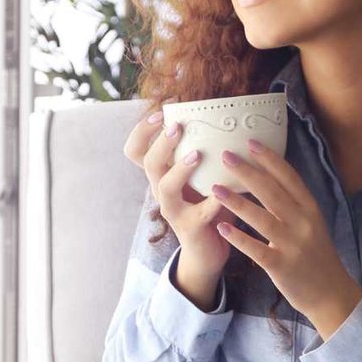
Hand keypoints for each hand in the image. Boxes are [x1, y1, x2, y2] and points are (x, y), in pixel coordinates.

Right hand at [122, 108, 238, 277]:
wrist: (207, 250)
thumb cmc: (207, 204)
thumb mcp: (200, 175)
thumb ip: (205, 150)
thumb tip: (224, 112)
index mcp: (160, 174)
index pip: (136, 149)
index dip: (141, 130)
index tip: (161, 111)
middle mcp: (161, 190)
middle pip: (147, 162)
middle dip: (161, 142)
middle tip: (177, 126)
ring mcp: (173, 210)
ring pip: (164, 187)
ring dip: (179, 169)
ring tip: (196, 155)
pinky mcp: (191, 228)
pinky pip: (200, 212)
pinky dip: (213, 200)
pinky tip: (225, 189)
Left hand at [211, 139, 361, 337]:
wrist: (331, 293)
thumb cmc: (317, 255)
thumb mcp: (312, 223)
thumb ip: (293, 202)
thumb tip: (270, 176)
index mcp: (310, 209)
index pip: (289, 177)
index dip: (269, 159)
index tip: (251, 141)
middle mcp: (303, 223)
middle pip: (272, 192)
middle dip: (247, 172)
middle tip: (225, 155)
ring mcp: (292, 244)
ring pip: (261, 218)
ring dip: (236, 201)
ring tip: (214, 187)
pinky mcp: (281, 266)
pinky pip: (256, 249)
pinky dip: (238, 238)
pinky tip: (220, 227)